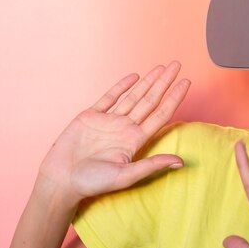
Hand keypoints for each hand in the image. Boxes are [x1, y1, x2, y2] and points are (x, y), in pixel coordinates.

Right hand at [37, 61, 189, 205]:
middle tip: (177, 65)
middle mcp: (125, 128)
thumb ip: (152, 166)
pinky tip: (134, 77)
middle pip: (150, 100)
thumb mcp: (125, 176)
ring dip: (147, 82)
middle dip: (164, 82)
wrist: (61, 179)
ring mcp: (109, 121)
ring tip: (162, 67)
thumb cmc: (93, 182)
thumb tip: (180, 162)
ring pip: (133, 96)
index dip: (174, 98)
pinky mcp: (91, 116)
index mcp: (135, 140)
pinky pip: (109, 97)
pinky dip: (121, 86)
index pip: (161, 114)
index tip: (186, 83)